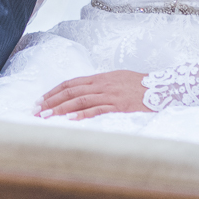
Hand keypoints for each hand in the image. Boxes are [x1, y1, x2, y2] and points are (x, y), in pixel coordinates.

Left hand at [35, 70, 149, 118]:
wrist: (161, 87)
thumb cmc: (139, 84)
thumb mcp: (116, 79)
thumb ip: (100, 85)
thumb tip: (84, 91)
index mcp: (99, 78)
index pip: (70, 84)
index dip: (53, 92)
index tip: (40, 100)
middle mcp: (101, 85)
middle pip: (70, 92)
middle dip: (51, 101)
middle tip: (36, 110)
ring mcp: (110, 95)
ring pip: (80, 100)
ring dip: (60, 108)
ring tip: (46, 116)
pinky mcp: (119, 106)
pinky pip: (97, 109)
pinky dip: (82, 114)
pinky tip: (70, 119)